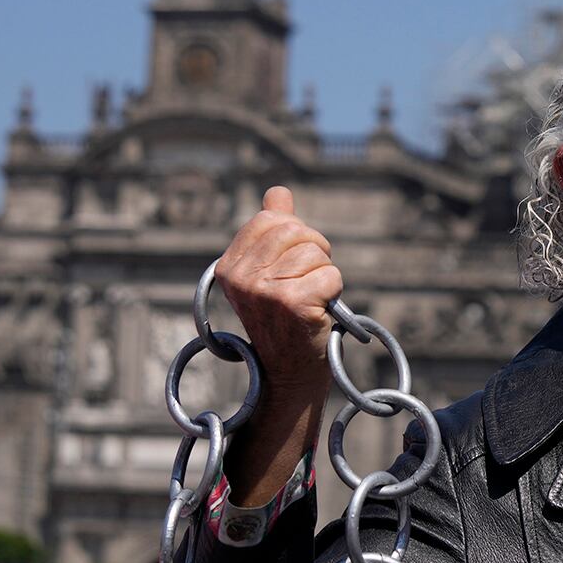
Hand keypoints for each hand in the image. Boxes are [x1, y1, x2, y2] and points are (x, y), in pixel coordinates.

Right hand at [215, 186, 342, 395]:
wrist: (289, 370)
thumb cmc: (285, 317)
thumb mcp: (270, 271)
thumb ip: (273, 230)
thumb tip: (277, 191)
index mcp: (229, 265)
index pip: (271, 218)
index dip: (295, 235)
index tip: (292, 264)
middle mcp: (239, 277)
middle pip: (298, 231)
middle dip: (315, 252)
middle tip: (306, 283)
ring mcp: (263, 290)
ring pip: (317, 252)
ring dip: (324, 274)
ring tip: (310, 299)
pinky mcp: (291, 303)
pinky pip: (331, 274)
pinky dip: (334, 290)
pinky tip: (318, 310)